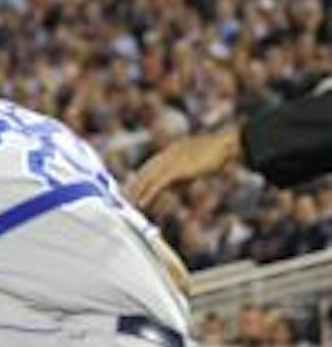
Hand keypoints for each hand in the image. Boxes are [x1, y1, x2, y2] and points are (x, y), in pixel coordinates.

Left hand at [127, 126, 242, 209]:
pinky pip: (157, 184)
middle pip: (143, 173)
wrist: (226, 143)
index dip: (137, 179)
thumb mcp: (194, 161)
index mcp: (169, 152)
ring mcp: (170, 161)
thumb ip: (182, 171)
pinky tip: (141, 204)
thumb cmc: (216, 152)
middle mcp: (165, 156)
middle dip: (131, 186)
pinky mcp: (176, 169)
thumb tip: (174, 184)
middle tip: (120, 198)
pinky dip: (147, 195)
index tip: (128, 188)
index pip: (148, 167)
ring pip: (146, 180)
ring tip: (125, 204)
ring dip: (134, 193)